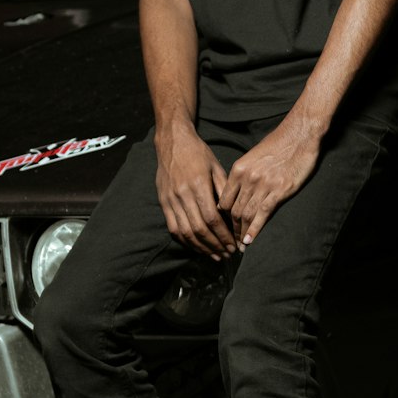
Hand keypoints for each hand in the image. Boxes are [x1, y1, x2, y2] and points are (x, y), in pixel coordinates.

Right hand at [155, 125, 236, 258]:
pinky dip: (186, 241)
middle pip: (199, 229)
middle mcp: (182, 195)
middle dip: (215, 244)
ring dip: (201, 247)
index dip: (223, 234)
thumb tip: (231, 214)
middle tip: (227, 253)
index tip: (233, 243)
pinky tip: (197, 247)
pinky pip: (173, 228)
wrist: (172, 142)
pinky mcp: (164, 203)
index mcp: (197, 185)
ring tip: (215, 255)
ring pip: (185, 232)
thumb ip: (223, 190)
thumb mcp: (216, 166)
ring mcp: (170, 200)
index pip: (211, 218)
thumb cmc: (198, 153)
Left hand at [218, 117, 320, 248]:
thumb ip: (243, 174)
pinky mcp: (279, 190)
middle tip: (231, 242)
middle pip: (232, 211)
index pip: (223, 200)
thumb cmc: (279, 144)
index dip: (223, 218)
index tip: (225, 228)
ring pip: (245, 215)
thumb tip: (237, 191)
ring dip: (241, 233)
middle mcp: (247, 178)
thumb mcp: (253, 156)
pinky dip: (254, 230)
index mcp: (238, 169)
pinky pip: (262, 214)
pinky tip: (250, 240)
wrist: (299, 134)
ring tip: (240, 246)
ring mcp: (262, 185)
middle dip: (230, 230)